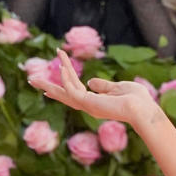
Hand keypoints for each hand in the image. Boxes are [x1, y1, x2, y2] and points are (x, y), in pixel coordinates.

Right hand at [31, 49, 161, 131]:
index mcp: (95, 102)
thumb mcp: (118, 87)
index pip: (74, 93)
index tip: (50, 84)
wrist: (143, 109)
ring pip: (64, 92)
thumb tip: (91, 81)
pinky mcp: (88, 103)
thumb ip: (103, 86)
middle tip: (31, 80)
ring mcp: (88, 106)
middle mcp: (89, 105)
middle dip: (48, 87)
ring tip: (35, 76)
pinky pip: (72, 89)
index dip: (63, 84)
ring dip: (51, 82)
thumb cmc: (136, 100)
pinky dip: (67, 77)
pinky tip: (63, 66)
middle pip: (64, 95)